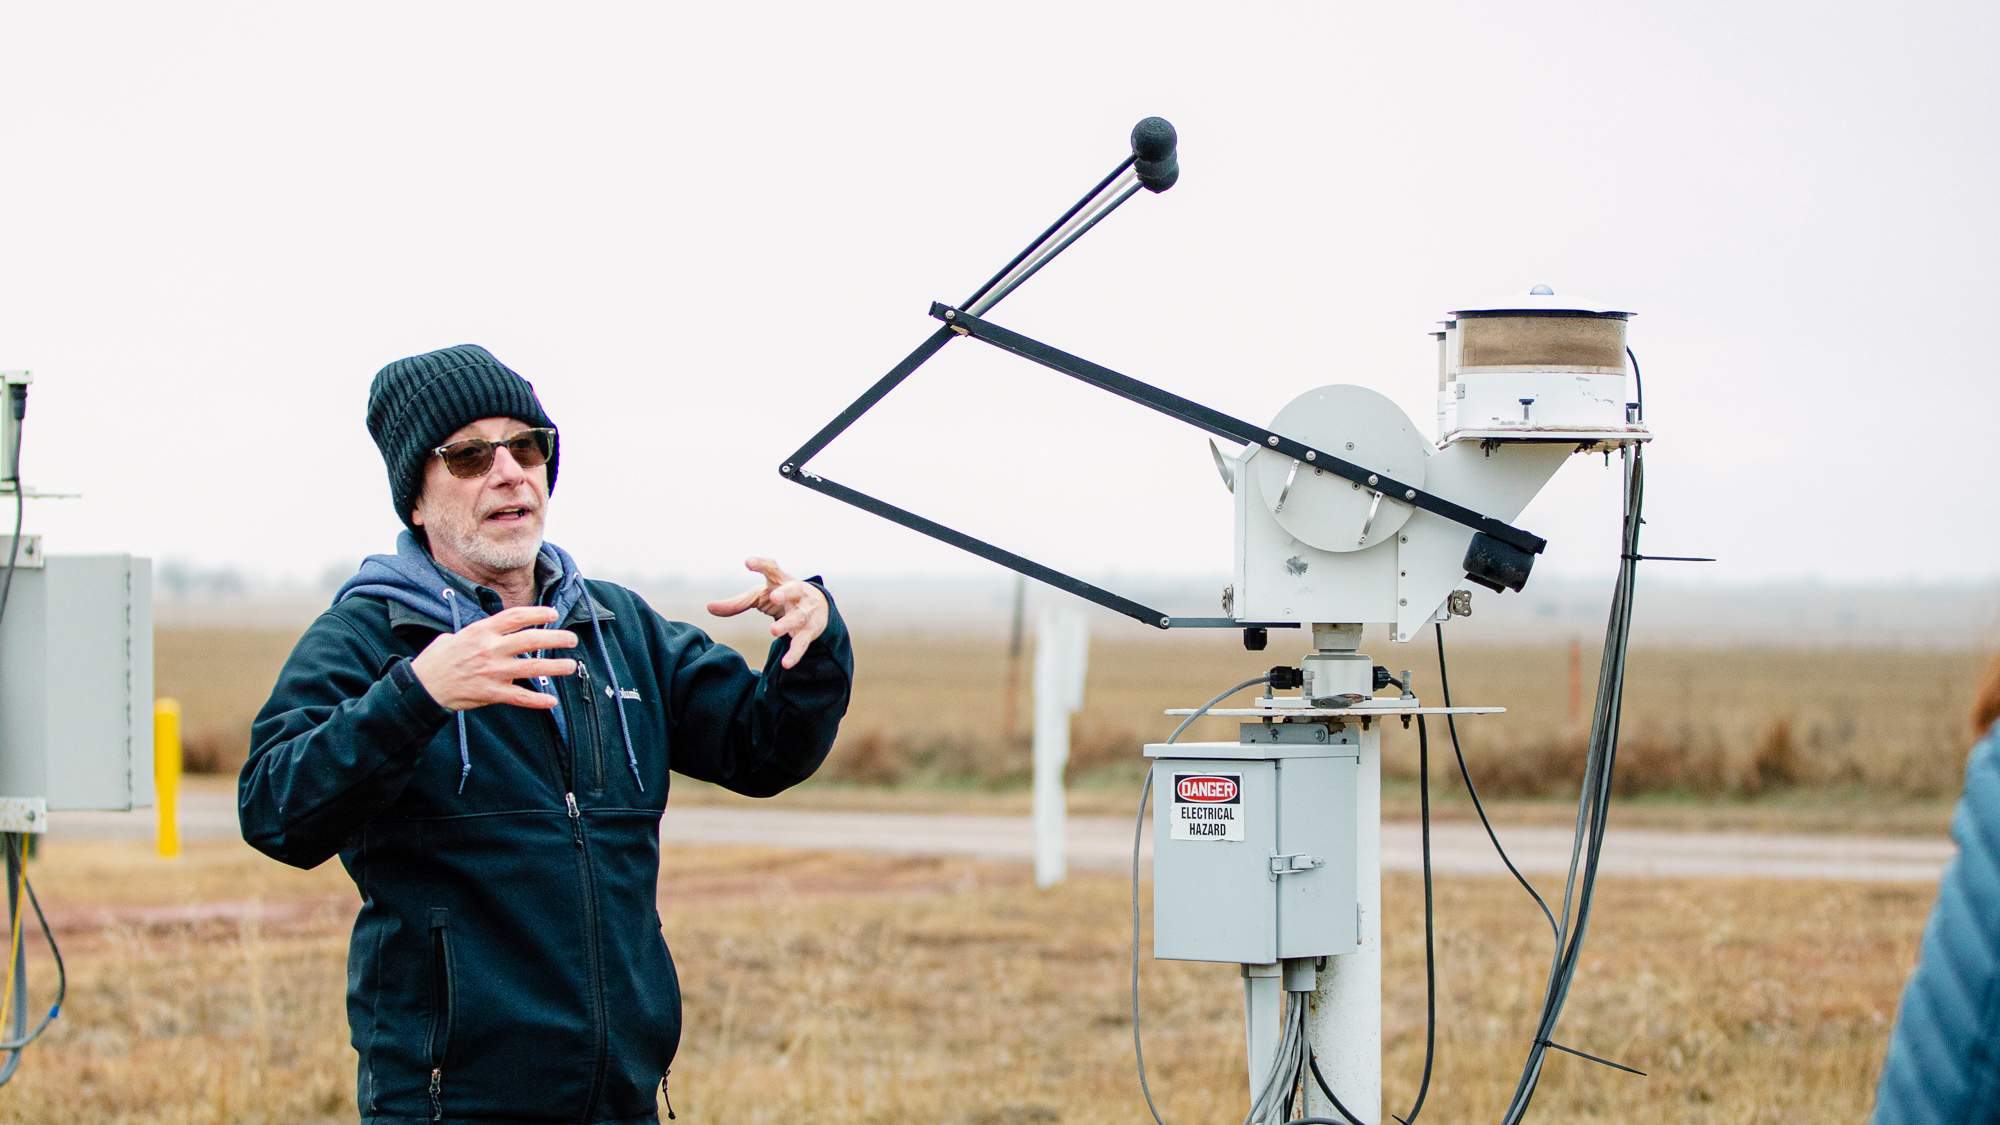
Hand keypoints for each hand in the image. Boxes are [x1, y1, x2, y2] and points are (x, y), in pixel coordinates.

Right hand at [409, 605, 578, 711]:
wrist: (422, 686)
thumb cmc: (437, 660)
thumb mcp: (455, 636)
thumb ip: (479, 633)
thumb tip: (494, 632)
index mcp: (481, 631)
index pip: (515, 617)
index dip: (538, 613)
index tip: (553, 614)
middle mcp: (489, 648)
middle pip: (530, 639)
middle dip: (555, 638)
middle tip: (571, 639)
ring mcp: (491, 671)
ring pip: (531, 667)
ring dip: (554, 666)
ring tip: (570, 666)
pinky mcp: (490, 692)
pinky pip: (519, 696)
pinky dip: (537, 700)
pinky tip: (551, 701)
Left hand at [706, 557, 827, 669]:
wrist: (819, 608)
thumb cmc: (781, 597)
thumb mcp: (760, 596)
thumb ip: (737, 602)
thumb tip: (709, 607)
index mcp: (782, 580)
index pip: (773, 568)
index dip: (762, 564)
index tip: (748, 562)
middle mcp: (797, 593)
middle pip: (793, 589)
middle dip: (785, 593)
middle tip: (774, 597)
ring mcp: (806, 611)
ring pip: (798, 617)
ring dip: (787, 623)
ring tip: (773, 630)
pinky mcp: (810, 630)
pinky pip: (803, 642)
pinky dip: (795, 653)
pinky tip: (786, 663)